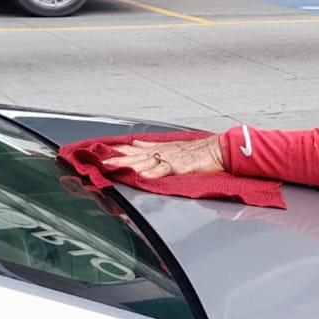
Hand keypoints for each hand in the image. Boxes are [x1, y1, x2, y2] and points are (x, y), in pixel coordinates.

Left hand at [104, 137, 224, 179]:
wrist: (219, 150)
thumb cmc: (200, 151)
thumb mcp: (173, 146)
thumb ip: (153, 146)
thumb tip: (135, 143)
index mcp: (160, 149)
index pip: (134, 149)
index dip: (118, 151)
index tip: (101, 151)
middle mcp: (163, 152)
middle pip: (135, 155)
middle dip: (116, 158)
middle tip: (99, 160)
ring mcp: (171, 158)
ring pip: (144, 161)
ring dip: (127, 164)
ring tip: (111, 166)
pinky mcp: (180, 166)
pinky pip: (163, 169)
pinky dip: (151, 172)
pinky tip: (140, 175)